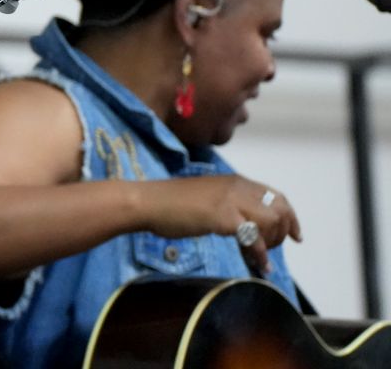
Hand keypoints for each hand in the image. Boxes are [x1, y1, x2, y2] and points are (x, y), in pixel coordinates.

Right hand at [139, 174, 301, 275]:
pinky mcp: (223, 217)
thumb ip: (229, 204)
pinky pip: (253, 239)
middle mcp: (238, 187)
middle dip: (284, 232)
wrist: (149, 202)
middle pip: (280, 208)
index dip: (291, 216)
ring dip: (272, 243)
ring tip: (261, 255)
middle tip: (274, 248)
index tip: (296, 235)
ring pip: (272, 221)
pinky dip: (260, 254)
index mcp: (234, 181)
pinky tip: (258, 264)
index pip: (275, 196)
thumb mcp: (208, 197)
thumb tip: (244, 223)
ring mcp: (231, 201)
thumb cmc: (171, 202)